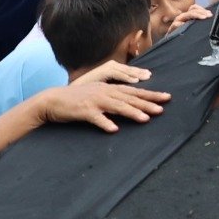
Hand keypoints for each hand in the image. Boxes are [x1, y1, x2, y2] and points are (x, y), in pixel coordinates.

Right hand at [39, 61, 170, 132]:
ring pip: (117, 106)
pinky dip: (105, 123)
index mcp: (109, 89)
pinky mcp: (84, 111)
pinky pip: (96, 118)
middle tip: (163, 108)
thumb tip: (128, 105)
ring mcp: (94, 101)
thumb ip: (112, 98)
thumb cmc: (76, 99)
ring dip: (132, 112)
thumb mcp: (97, 94)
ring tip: (146, 118)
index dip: (150, 94)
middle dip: (147, 102)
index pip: (134, 91)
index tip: (166, 97)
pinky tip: (114, 129)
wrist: (53, 100)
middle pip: (130, 98)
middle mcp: (105, 92)